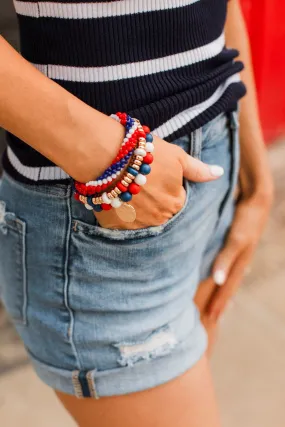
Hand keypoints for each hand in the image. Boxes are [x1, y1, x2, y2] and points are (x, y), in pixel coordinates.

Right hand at [94, 135, 223, 229]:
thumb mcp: (177, 157)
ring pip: (141, 217)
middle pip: (160, 210)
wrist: (107, 155)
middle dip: (153, 198)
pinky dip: (119, 212)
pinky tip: (114, 195)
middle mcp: (159, 218)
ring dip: (137, 207)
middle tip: (140, 180)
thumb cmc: (146, 153)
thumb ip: (198, 170)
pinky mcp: (115, 226)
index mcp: (176, 203)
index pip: (177, 199)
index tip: (156, 174)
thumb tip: (219, 173)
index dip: (166, 184)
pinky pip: (121, 222)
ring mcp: (136, 224)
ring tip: (125, 185)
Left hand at [208, 181, 273, 321]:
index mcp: (241, 262)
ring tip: (214, 300)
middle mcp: (241, 259)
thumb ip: (226, 258)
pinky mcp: (235, 241)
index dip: (219, 303)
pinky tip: (219, 273)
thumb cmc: (247, 219)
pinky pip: (226, 262)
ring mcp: (239, 251)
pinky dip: (221, 272)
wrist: (258, 198)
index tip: (210, 319)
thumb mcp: (237, 239)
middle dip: (220, 301)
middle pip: (229, 285)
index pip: (228, 288)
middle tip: (211, 317)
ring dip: (221, 288)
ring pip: (228, 275)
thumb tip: (217, 281)